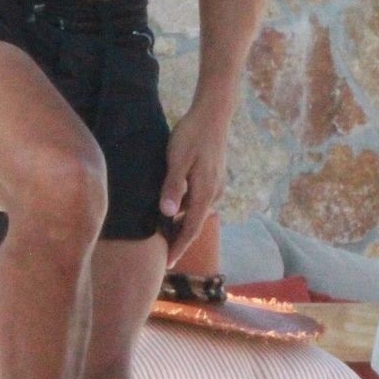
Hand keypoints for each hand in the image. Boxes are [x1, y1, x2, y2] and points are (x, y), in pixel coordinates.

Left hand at [160, 102, 227, 268]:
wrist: (214, 113)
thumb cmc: (192, 134)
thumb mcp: (178, 159)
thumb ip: (173, 187)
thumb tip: (168, 214)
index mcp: (205, 192)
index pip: (192, 228)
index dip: (179, 247)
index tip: (168, 265)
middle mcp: (214, 192)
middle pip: (195, 223)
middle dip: (180, 239)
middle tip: (161, 253)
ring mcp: (216, 184)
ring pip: (196, 210)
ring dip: (182, 222)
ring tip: (162, 231)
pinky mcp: (213, 176)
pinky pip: (199, 199)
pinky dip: (186, 208)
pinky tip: (173, 205)